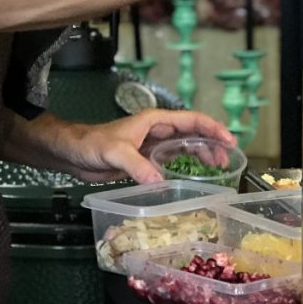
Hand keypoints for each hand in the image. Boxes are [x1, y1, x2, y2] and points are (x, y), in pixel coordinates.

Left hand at [5, 109, 235, 183]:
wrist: (73, 154)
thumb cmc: (92, 145)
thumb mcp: (116, 153)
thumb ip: (138, 166)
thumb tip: (160, 182)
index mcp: (155, 121)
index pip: (191, 120)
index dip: (212, 129)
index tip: (229, 141)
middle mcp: (158, 131)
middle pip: (193, 133)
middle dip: (213, 144)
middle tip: (227, 161)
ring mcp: (153, 145)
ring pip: (186, 146)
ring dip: (203, 154)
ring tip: (218, 168)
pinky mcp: (147, 159)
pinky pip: (174, 160)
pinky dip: (187, 165)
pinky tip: (195, 176)